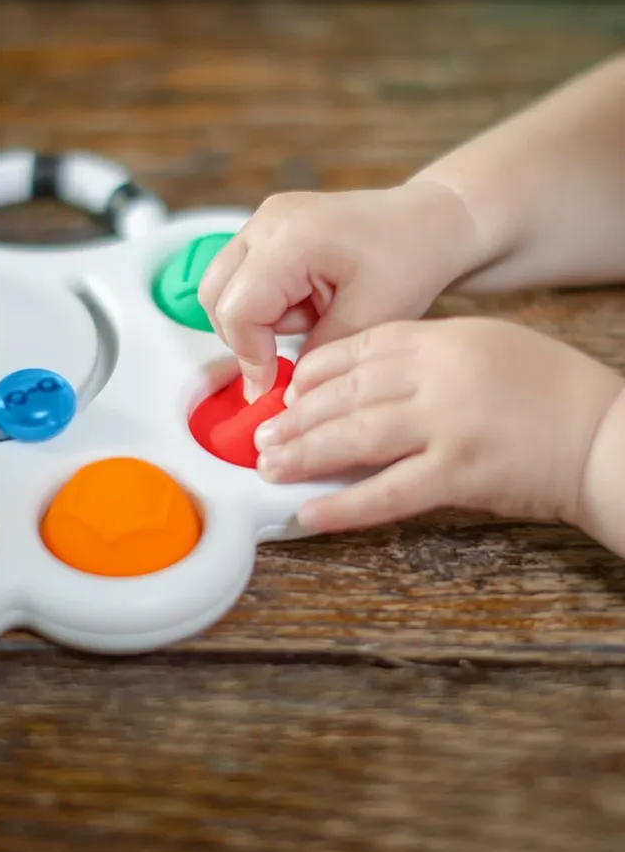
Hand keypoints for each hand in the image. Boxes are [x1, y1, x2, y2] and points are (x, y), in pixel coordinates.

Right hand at [197, 180, 481, 395]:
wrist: (431, 222)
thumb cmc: (411, 258)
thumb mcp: (370, 320)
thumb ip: (317, 357)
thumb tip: (281, 391)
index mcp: (290, 237)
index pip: (237, 309)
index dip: (250, 354)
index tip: (274, 384)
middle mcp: (267, 221)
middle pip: (215, 296)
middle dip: (245, 336)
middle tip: (286, 358)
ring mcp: (263, 220)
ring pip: (221, 288)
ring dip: (255, 319)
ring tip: (309, 318)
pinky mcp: (267, 229)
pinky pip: (240, 277)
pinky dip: (264, 302)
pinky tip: (307, 303)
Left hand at [255, 317, 623, 533]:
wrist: (606, 436)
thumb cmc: (549, 390)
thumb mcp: (484, 345)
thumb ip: (425, 354)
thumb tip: (361, 378)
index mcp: (442, 338)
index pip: (358, 350)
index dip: (314, 375)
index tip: (287, 393)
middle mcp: (438, 376)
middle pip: (347, 394)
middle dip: (297, 418)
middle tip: (261, 436)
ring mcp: (447, 425)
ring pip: (356, 438)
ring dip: (306, 454)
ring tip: (270, 467)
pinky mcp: (460, 474)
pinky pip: (389, 492)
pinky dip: (345, 505)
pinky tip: (310, 512)